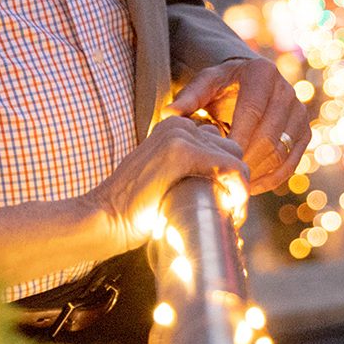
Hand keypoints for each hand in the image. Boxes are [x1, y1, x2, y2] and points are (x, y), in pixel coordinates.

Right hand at [88, 116, 248, 253]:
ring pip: (236, 156)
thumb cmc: (133, 211)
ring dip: (240, 188)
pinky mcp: (181, 152)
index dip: (227, 176)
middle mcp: (178, 125)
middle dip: (236, 181)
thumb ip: (187, 173)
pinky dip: (240, 190)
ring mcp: (179, 135)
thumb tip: (220, 187)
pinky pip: (231, 167)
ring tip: (230, 215)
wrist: (104, 219)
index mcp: (173, 128)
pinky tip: (234, 211)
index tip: (224, 204)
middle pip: (232, 148)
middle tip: (229, 212)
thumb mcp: (164, 181)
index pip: (220, 144)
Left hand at [167, 57, 311, 194]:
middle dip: (245, 161)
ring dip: (257, 173)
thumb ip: (189, 97)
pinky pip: (291, 163)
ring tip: (233, 185)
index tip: (216, 159)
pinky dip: (271, 180)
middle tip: (223, 178)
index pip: (252, 111)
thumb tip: (170, 114)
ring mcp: (299, 112)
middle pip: (269, 135)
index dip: (235, 139)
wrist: (249, 86)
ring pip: (281, 152)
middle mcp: (286, 90)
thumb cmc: (222, 87)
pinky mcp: (304, 132)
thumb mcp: (205, 85)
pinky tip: (250, 187)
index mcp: (262, 73)